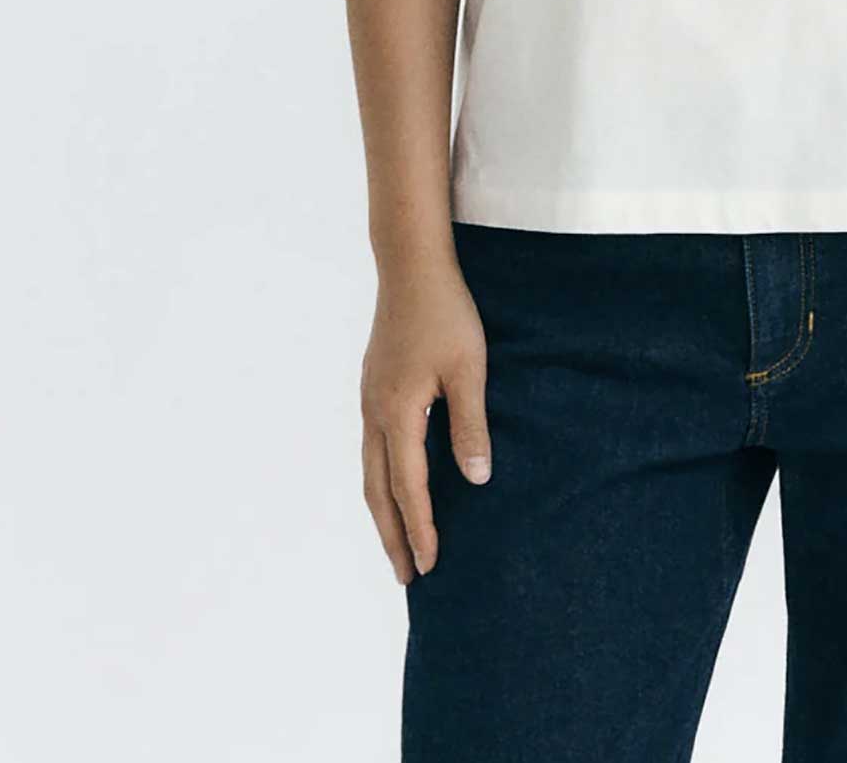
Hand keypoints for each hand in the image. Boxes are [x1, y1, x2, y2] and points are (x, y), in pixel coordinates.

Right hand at [360, 253, 492, 582]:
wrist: (411, 268)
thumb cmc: (446, 314)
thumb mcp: (469, 369)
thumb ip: (470, 426)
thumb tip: (476, 480)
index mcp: (398, 414)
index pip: (409, 488)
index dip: (421, 529)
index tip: (432, 566)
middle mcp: (375, 414)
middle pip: (378, 491)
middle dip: (393, 536)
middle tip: (408, 577)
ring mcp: (370, 401)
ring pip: (371, 472)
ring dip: (384, 512)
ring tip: (398, 544)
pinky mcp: (374, 388)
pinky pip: (373, 450)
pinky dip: (382, 481)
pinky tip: (396, 485)